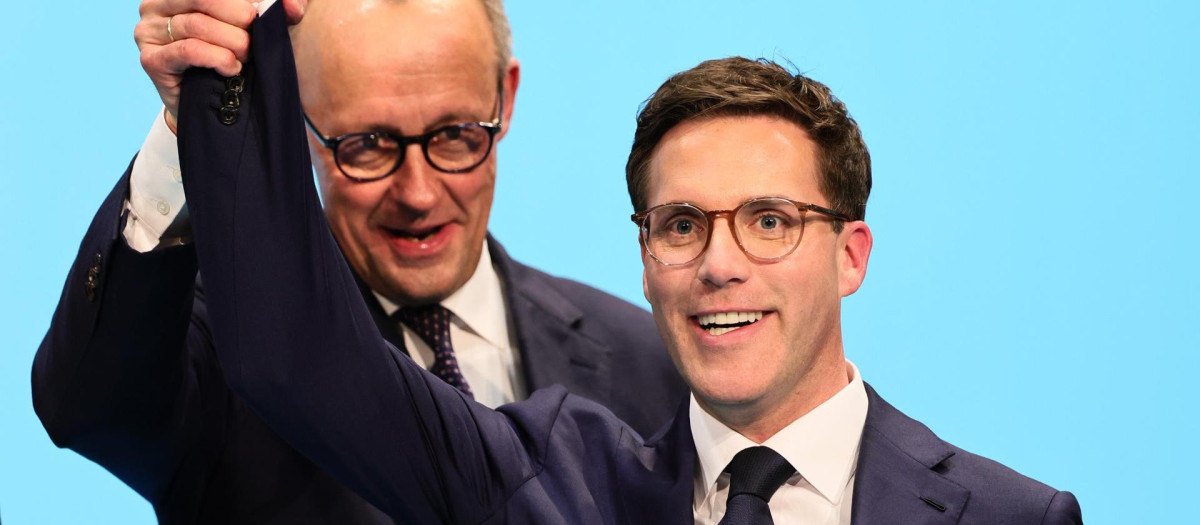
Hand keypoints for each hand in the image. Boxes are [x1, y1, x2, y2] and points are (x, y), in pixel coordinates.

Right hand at [134, 0, 306, 133]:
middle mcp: (157, 3)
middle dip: (241, 18)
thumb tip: (294, 7)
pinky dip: (218, 58)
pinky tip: (231, 68)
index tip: (269, 12)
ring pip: (198, 25)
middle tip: (256, 39)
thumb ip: (274, 9)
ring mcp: (148, 30)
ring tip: (245, 56)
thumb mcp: (254, 27)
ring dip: (233, 43)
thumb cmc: (233, 58)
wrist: (211, 107)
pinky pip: (189, 50)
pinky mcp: (150, 59)